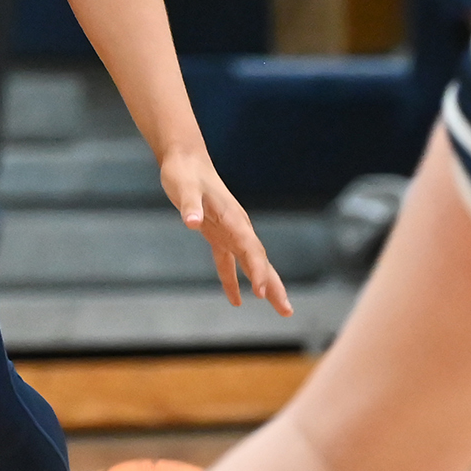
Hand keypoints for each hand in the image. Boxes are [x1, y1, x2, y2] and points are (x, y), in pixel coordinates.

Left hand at [158, 149, 290, 314]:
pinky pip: (228, 262)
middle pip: (260, 261)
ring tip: (281, 308)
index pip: (250, 249)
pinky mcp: (217, 234)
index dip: (257, 271)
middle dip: (273, 285)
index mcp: (233, 218)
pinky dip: (232, 281)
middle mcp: (237, 227)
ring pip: (251, 263)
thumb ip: (189, 204)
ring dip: (265, 285)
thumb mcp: (183, 187)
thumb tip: (191, 222)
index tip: (260, 293)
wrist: (186, 159)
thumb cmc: (184, 172)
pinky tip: (236, 300)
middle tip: (287, 311)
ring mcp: (229, 232)